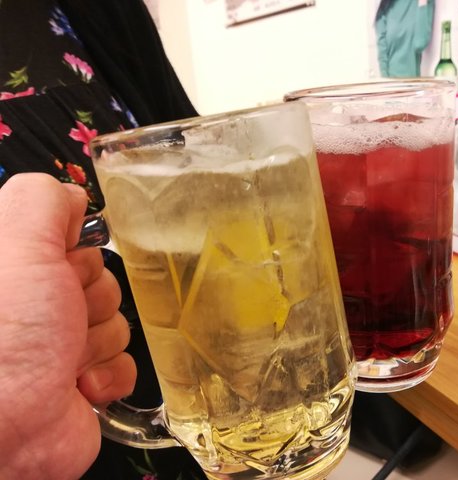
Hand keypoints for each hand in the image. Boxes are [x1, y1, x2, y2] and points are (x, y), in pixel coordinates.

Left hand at [0, 173, 135, 479]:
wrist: (1, 432)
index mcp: (16, 268)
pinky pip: (125, 363)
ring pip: (116, 321)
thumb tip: (72, 199)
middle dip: (90, 300)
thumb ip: (43, 200)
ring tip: (61, 359)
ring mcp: (59, 347)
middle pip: (102, 279)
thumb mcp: (15, 240)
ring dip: (97, 342)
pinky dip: (108, 374)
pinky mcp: (83, 383)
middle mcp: (35, 306)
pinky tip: (78, 385)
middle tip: (59, 317)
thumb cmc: (0, 342)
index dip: (74, 253)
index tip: (58, 266)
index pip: (73, 239)